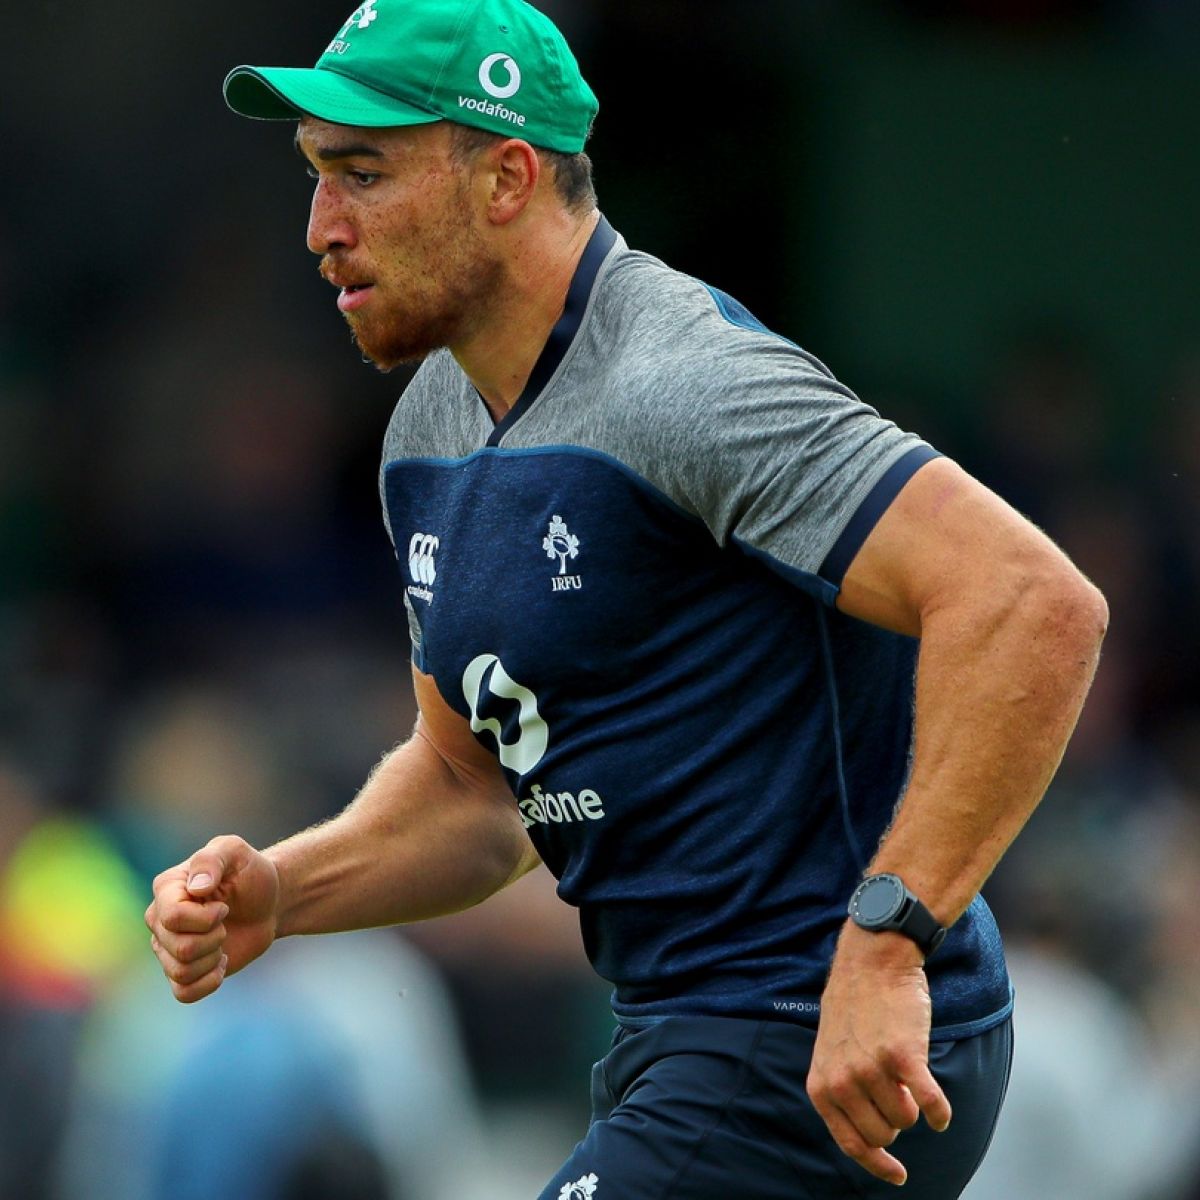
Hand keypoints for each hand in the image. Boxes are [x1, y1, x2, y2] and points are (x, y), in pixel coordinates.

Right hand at [145, 834, 279, 1002]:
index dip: (205, 918)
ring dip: (213, 959)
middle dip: (214, 938)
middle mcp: (159, 919)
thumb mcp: (235, 852)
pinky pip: (183, 993)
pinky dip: (208, 983)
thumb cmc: (249, 872)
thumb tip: (197, 888)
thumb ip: (213, 859)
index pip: (172, 917)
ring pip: (181, 972)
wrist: (267, 901)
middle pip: (180, 948)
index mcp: (166, 888)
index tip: (224, 906)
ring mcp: (167, 947)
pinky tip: (222, 963)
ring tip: (223, 940)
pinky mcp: (182, 970)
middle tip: (226, 922)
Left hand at [807, 926, 951, 1185]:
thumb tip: (873, 1139)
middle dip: (895, 1122)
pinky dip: (939, 1113)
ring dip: (913, 1105)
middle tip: (897, 1092)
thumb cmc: (856, 1008)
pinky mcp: (903, 1056)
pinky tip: (940, 1113)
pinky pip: (930, 1104)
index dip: (877, 1164)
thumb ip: (842, 1090)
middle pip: (883, 1136)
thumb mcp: (831, 1052)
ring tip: (905, 1074)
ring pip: (906, 1120)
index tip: (898, 1175)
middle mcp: (842, 1081)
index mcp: (821, 1084)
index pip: (851, 1144)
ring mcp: (871, 1069)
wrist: (872, 961)